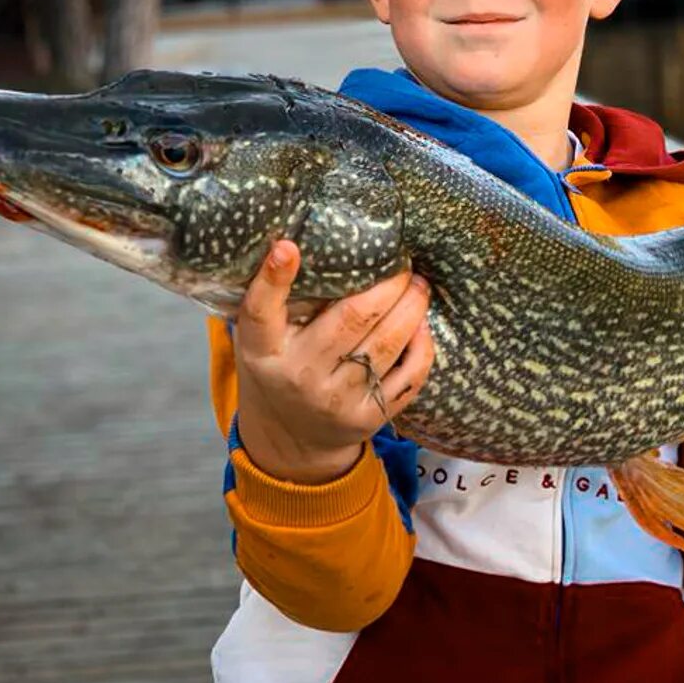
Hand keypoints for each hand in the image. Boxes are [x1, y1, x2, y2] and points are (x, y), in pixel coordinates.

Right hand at [234, 240, 434, 484]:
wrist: (292, 441)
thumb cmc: (280, 370)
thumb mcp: (262, 340)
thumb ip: (276, 301)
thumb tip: (298, 241)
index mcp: (264, 352)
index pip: (261, 314)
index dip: (273, 279)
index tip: (288, 247)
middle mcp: (300, 377)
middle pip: (351, 319)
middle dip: (387, 284)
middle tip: (402, 264)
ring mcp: (337, 400)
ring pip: (387, 343)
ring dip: (412, 307)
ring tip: (418, 286)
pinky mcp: (369, 418)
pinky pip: (409, 375)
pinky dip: (422, 344)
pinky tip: (421, 324)